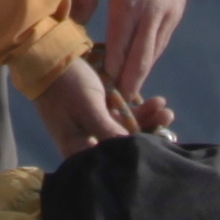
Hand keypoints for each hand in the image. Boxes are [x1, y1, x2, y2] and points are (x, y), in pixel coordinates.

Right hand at [37, 57, 172, 152]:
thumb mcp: (89, 110)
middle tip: (168, 125)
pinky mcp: (102, 112)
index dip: (134, 158)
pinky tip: (158, 102)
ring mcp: (96, 126)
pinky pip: (125, 117)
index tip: (158, 150)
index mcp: (78, 149)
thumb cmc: (66, 87)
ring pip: (128, 131)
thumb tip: (131, 154)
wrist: (51, 57)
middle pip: (122, 148)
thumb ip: (109, 132)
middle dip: (147, 136)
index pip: (110, 162)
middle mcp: (88, 142)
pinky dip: (140, 111)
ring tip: (166, 112)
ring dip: (148, 121)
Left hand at [69, 0, 193, 103]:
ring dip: (140, 74)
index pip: (119, 46)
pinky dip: (149, 57)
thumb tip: (74, 23)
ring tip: (126, 93)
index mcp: (129, 2)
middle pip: (140, 59)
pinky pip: (161, 42)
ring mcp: (167, 15)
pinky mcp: (175, 13)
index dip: (111, 70)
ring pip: (153, 54)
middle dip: (129, 84)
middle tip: (118, 104)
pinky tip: (138, 67)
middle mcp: (151, 13)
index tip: (101, 88)